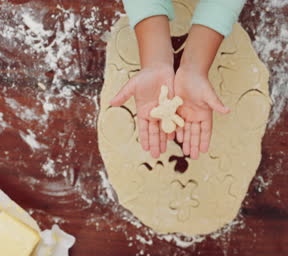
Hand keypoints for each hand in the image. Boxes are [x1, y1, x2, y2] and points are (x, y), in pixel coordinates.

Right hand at [110, 15, 173, 157]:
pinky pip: (174, 120)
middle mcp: (154, 114)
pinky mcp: (173, 107)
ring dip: (164, 140)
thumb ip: (123, 95)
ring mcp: (164, 111)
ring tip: (165, 150)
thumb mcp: (132, 86)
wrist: (159, 69)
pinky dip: (175, 128)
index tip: (145, 149)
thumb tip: (111, 102)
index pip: (144, 128)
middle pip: (154, 132)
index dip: (144, 138)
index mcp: (143, 111)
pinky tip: (176, 137)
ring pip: (164, 128)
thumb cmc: (144, 77)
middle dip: (155, 143)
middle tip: (156, 155)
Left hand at [174, 66, 228, 158]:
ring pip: (186, 130)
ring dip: (185, 140)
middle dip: (194, 145)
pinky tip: (174, 139)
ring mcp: (187, 113)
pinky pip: (176, 122)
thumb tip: (228, 111)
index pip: (205, 131)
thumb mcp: (208, 95)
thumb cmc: (200, 83)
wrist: (189, 72)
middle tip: (193, 156)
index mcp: (205, 114)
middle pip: (195, 133)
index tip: (204, 151)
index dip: (204, 141)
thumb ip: (216, 104)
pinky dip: (176, 131)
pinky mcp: (177, 109)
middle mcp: (196, 115)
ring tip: (185, 151)